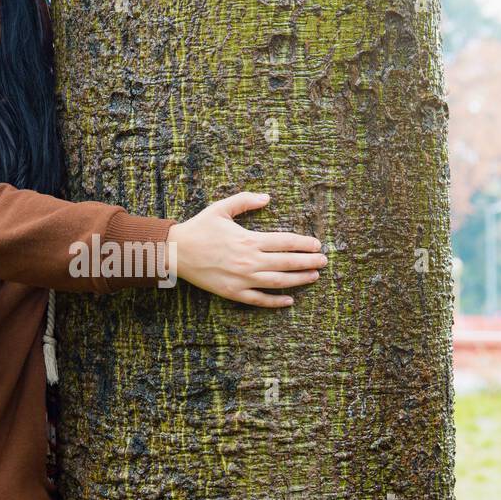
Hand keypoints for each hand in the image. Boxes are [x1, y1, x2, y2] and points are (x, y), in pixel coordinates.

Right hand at [165, 192, 326, 306]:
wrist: (176, 251)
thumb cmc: (199, 228)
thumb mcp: (221, 208)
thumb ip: (245, 200)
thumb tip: (267, 197)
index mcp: (249, 240)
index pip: (285, 242)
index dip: (304, 244)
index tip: (317, 245)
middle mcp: (249, 261)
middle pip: (287, 262)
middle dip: (309, 262)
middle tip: (324, 262)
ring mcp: (242, 279)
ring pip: (278, 281)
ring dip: (299, 280)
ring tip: (314, 277)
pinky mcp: (233, 292)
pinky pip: (259, 300)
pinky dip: (276, 301)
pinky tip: (289, 300)